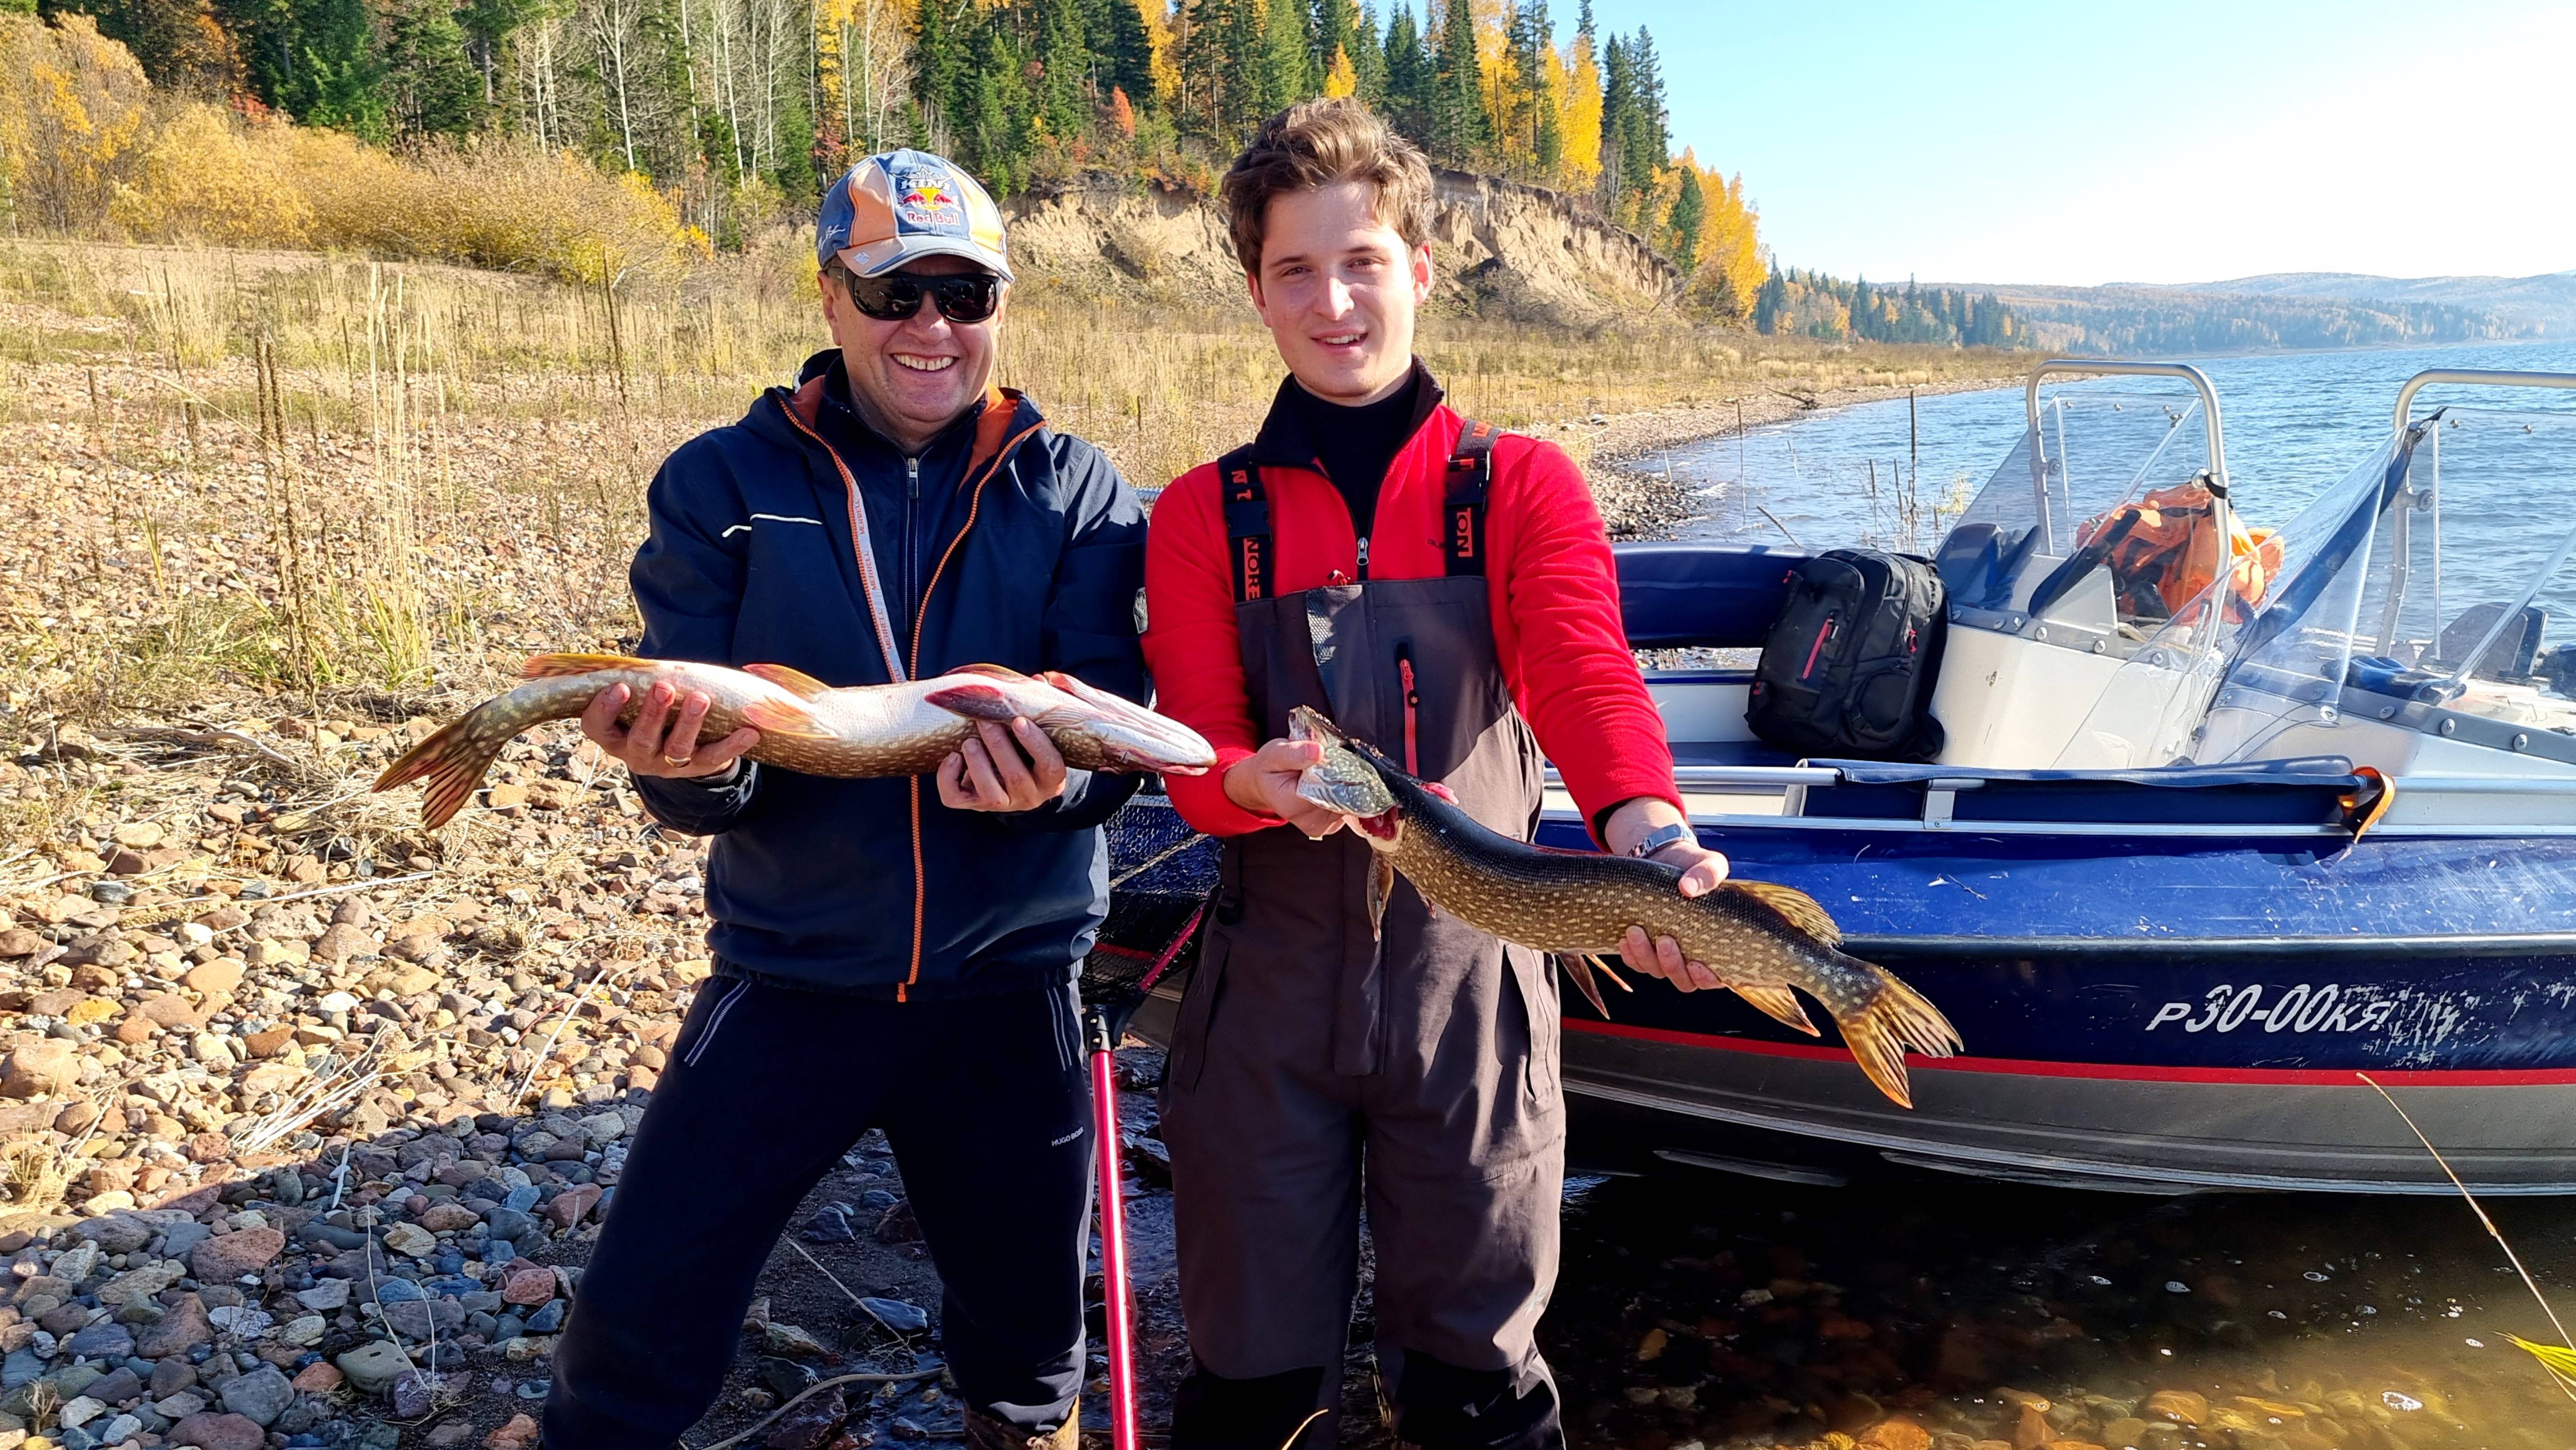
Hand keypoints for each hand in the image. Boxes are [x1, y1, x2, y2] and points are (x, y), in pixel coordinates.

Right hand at [581, 682, 758, 779]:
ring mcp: (667, 764)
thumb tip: (653, 657)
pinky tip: (748, 732)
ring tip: (700, 698)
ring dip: (689, 722)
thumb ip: (639, 682)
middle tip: (664, 687)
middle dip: (653, 712)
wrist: (679, 749)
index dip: (604, 709)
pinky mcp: (697, 767)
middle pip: (641, 738)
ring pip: (676, 748)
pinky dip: (732, 745)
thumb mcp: (638, 699)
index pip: (597, 727)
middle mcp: (636, 754)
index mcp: (614, 736)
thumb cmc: (653, 712)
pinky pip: (715, 757)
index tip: (619, 687)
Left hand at [937, 718, 1067, 811]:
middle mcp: (1030, 796)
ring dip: (978, 764)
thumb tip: (1039, 679)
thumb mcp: (1045, 731)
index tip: (1019, 720)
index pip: (1050, 765)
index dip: (1035, 743)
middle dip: (999, 747)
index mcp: (1051, 779)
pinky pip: (957, 799)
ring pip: (990, 794)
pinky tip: (952, 757)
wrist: (1019, 781)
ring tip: (968, 741)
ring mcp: (1003, 803)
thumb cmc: (1032, 748)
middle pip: (1016, 777)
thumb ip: (1044, 709)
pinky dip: (948, 779)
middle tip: (985, 721)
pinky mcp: (975, 805)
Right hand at [1222, 737, 1346, 838]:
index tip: (1326, 757)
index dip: (1333, 771)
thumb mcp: (1274, 754)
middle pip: (1341, 797)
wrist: (1265, 785)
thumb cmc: (1269, 769)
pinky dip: (1342, 793)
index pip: (1327, 790)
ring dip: (1341, 785)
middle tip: (1323, 763)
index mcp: (1292, 805)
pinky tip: (1327, 785)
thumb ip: (1294, 753)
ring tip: (1322, 774)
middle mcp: (1308, 821)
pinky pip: (1347, 808)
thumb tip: (1318, 751)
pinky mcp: (1330, 825)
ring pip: (1347, 802)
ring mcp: (1320, 825)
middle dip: (1339, 777)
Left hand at [1603, 799, 1729, 990]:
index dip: (1706, 978)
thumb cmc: (1695, 868)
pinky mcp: (1644, 949)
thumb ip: (1708, 874)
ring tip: (1635, 930)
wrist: (1665, 860)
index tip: (1696, 963)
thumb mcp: (1709, 864)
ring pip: (1656, 971)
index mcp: (1716, 946)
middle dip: (1671, 964)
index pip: (1715, 977)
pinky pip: (1636, 963)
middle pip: (1682, 980)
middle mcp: (1692, 957)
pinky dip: (1630, 955)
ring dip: (1645, 956)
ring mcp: (1666, 956)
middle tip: (1664, 939)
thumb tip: (1687, 889)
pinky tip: (1624, 939)